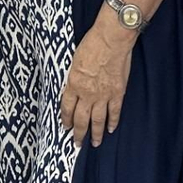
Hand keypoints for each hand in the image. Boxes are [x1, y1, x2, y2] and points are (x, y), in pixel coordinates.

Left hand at [60, 21, 133, 147]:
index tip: (66, 127)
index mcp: (73, 84)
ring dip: (95, 134)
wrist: (111, 39)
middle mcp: (87, 94)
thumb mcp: (75, 61)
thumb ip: (75, 77)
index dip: (66, 119)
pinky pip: (114, 112)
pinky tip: (110, 129)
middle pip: (81, 119)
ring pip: (97, 120)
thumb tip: (74, 87)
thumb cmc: (92, 43)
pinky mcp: (117, 93)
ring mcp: (103, 95)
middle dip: (78, 133)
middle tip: (77, 143)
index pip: (67, 108)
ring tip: (95, 143)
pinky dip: (112, 122)